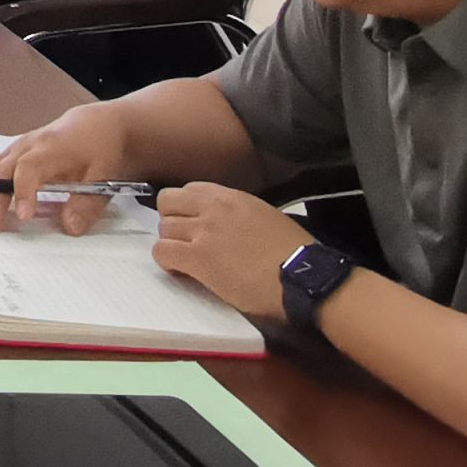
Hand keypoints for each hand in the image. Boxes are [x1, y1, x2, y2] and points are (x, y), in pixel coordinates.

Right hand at [0, 109, 137, 233]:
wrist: (98, 125)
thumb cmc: (100, 150)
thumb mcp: (104, 178)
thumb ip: (87, 204)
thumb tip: (69, 227)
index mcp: (53, 149)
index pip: (30, 168)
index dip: (23, 191)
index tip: (22, 216)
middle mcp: (30, 145)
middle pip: (3, 170)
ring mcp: (19, 147)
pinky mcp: (15, 152)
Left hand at [145, 182, 309, 315]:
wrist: (304, 276)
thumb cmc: (295, 253)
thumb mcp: (266, 217)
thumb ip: (239, 215)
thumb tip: (227, 226)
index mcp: (233, 196)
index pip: (190, 190)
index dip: (186, 208)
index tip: (192, 224)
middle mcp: (213, 207)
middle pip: (168, 203)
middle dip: (171, 221)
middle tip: (184, 241)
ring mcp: (204, 231)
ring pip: (163, 228)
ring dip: (172, 244)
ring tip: (187, 261)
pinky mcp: (199, 257)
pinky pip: (163, 252)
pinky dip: (167, 262)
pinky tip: (183, 272)